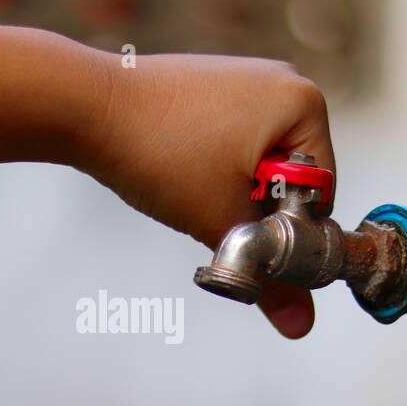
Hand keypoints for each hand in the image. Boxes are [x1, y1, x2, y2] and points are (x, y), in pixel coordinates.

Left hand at [78, 52, 335, 338]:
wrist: (85, 105)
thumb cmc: (161, 151)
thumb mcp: (220, 221)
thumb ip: (268, 277)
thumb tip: (299, 325)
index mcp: (304, 104)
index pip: (321, 197)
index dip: (286, 231)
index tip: (245, 238)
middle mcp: (283, 82)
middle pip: (290, 183)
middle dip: (254, 213)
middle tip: (210, 213)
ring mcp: (245, 81)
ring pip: (256, 169)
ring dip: (229, 196)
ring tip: (187, 188)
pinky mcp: (211, 87)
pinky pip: (230, 147)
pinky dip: (210, 172)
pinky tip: (176, 172)